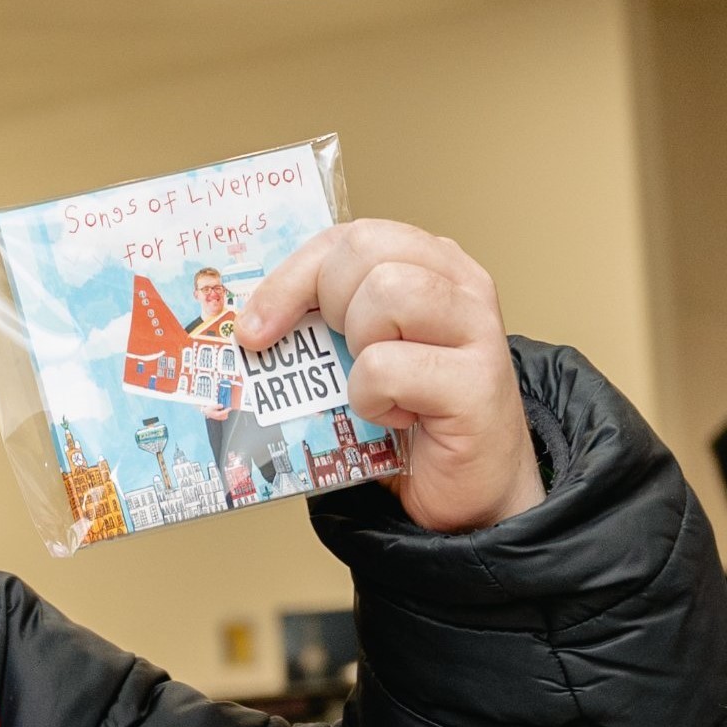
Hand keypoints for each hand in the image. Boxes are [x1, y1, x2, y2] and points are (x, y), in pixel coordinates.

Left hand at [240, 220, 544, 533]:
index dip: (292, 276)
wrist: (471, 489)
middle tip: (341, 354)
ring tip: (374, 384)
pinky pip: (387, 367)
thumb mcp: (359, 354)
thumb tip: (248, 325)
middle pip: (366, 249)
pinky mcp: (477, 381)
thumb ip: (325, 322)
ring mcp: (476, 328)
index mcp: (431, 264)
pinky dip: (372, 400)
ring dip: (357, 349)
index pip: (351, 236)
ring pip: (387, 294)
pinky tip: (397, 418)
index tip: (254, 327)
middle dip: (328, 303)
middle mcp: (461, 284)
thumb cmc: (412, 419)